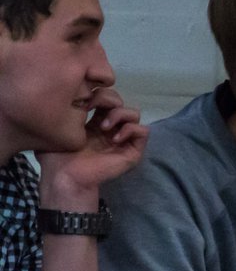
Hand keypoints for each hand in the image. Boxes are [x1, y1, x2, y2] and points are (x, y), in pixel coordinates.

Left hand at [38, 87, 148, 203]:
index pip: (107, 99)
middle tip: (92, 109)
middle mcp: (111, 130)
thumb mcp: (57, 130)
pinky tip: (114, 138)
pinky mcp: (133, 151)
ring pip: (134, 113)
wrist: (65, 176)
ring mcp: (123, 140)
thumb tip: (73, 98)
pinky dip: (130, 130)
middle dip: (107, 100)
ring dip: (119, 115)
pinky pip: (143, 131)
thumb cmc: (57, 157)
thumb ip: (66, 112)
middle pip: (121, 102)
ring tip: (104, 127)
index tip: (83, 101)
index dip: (98, 94)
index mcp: (95, 123)